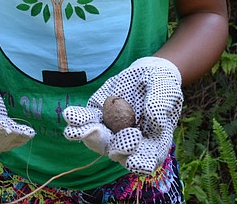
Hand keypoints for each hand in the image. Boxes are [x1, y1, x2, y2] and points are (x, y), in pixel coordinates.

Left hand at [63, 56, 182, 173]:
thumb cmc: (164, 87)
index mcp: (152, 145)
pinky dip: (78, 120)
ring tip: (73, 130)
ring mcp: (112, 131)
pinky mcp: (99, 117)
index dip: (139, 161)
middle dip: (107, 145)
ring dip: (85, 135)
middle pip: (117, 152)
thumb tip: (154, 120)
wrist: (148, 74)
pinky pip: (87, 121)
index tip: (133, 156)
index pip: (146, 160)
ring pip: (97, 139)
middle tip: (101, 135)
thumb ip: (160, 106)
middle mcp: (129, 143)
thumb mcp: (166, 93)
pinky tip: (70, 116)